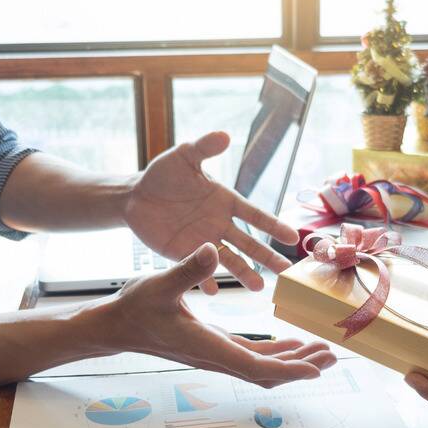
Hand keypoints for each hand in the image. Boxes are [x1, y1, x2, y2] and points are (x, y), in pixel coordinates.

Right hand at [99, 243, 335, 387]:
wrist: (113, 327)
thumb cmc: (134, 308)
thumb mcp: (160, 283)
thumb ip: (188, 269)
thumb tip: (213, 249)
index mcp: (207, 346)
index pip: (256, 365)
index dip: (288, 369)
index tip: (316, 370)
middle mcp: (215, 356)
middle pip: (266, 370)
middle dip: (300, 365)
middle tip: (332, 356)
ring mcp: (214, 353)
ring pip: (260, 365)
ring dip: (291, 360)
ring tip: (320, 352)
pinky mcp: (211, 345)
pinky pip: (250, 355)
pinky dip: (274, 352)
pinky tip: (289, 343)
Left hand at [124, 131, 298, 292]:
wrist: (135, 197)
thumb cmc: (163, 174)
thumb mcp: (183, 156)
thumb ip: (204, 147)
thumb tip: (224, 135)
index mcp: (226, 201)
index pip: (255, 215)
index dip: (273, 225)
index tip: (292, 237)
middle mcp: (219, 224)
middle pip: (249, 244)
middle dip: (267, 257)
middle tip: (286, 272)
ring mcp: (203, 242)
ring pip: (229, 260)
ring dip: (243, 274)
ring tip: (258, 289)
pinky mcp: (183, 254)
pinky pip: (197, 269)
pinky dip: (204, 280)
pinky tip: (212, 292)